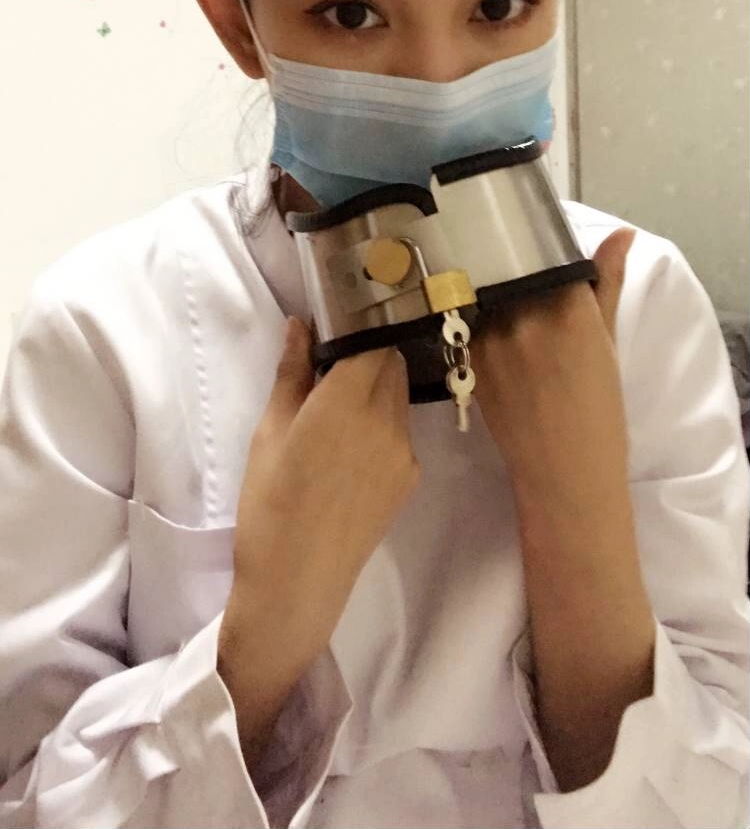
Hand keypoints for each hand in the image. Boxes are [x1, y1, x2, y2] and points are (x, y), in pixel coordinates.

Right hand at [223, 320, 420, 670]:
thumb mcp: (269, 432)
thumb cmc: (269, 504)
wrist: (298, 582)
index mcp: (347, 400)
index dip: (361, 325)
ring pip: (400, 394)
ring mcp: (405, 450)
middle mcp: (387, 419)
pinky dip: (382, 423)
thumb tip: (301, 324)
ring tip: (338, 411)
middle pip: (392, 362)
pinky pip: (401, 430)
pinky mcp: (411, 477)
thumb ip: (292, 373)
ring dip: (377, 387)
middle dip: (368, 354)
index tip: (340, 322)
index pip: (375, 338)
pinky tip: (349, 449)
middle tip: (331, 369)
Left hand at [469, 228, 636, 496]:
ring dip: (493, 294)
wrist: (564, 471)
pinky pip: (470, 322)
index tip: (538, 251)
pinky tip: (488, 330)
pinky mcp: (469, 358)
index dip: (541, 250)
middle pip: (512, 271)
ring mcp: (492, 338)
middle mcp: (527, 316)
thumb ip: (607, 284)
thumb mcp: (608, 343)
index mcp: (569, 308)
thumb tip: (622, 234)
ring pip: (488, 294)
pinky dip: (479, 320)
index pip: (547, 255)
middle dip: (515, 271)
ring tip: (504, 306)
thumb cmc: (598, 411)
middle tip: (519, 279)